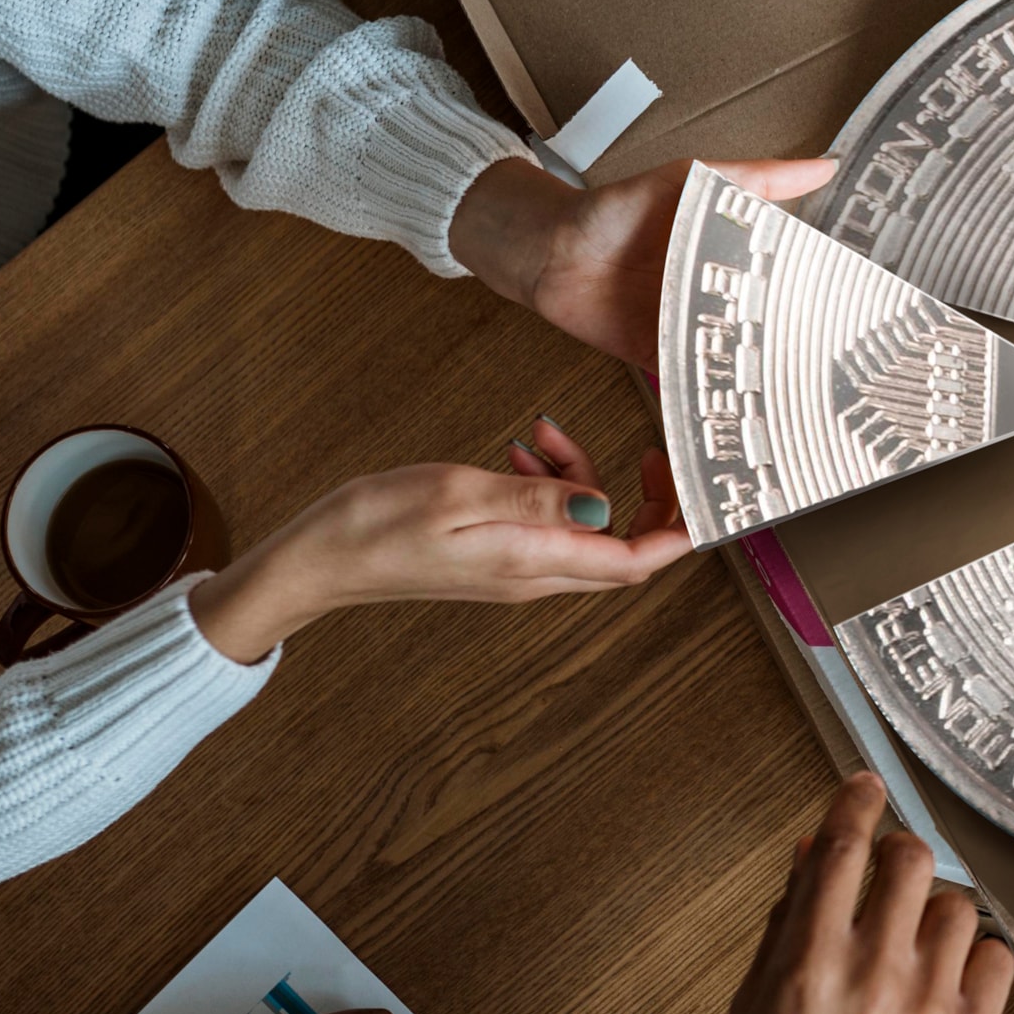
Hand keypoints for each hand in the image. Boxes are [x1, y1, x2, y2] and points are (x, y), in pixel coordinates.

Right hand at [189, 422, 688, 660]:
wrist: (318, 559)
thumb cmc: (376, 523)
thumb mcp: (460, 494)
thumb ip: (538, 501)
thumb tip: (605, 509)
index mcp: (535, 564)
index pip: (636, 562)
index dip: (677, 530)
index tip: (694, 488)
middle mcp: (536, 576)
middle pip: (624, 550)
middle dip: (643, 497)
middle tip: (636, 447)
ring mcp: (518, 569)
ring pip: (586, 527)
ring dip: (583, 477)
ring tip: (541, 437)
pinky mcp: (498, 556)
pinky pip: (550, 523)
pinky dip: (550, 484)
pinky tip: (521, 454)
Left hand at [448, 154, 837, 369]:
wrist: (551, 252)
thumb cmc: (618, 209)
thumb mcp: (693, 181)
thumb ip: (757, 178)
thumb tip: (824, 166)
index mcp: (731, 253)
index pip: (786, 275)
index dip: (819, 291)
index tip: (859, 305)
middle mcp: (715, 294)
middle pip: (766, 322)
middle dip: (796, 340)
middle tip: (839, 360)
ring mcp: (689, 328)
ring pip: (736, 355)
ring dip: (759, 371)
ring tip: (800, 389)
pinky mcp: (661, 357)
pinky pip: (694, 380)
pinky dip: (712, 393)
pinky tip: (741, 406)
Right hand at [718, 774, 1013, 1013]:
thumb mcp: (752, 1004)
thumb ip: (787, 923)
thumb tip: (810, 856)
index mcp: (808, 964)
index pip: (842, 847)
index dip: (857, 802)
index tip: (865, 787)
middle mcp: (874, 977)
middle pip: (911, 860)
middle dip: (897, 850)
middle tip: (887, 866)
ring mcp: (929, 1008)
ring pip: (956, 905)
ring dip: (931, 910)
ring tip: (909, 942)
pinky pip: (995, 957)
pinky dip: (973, 955)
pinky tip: (944, 976)